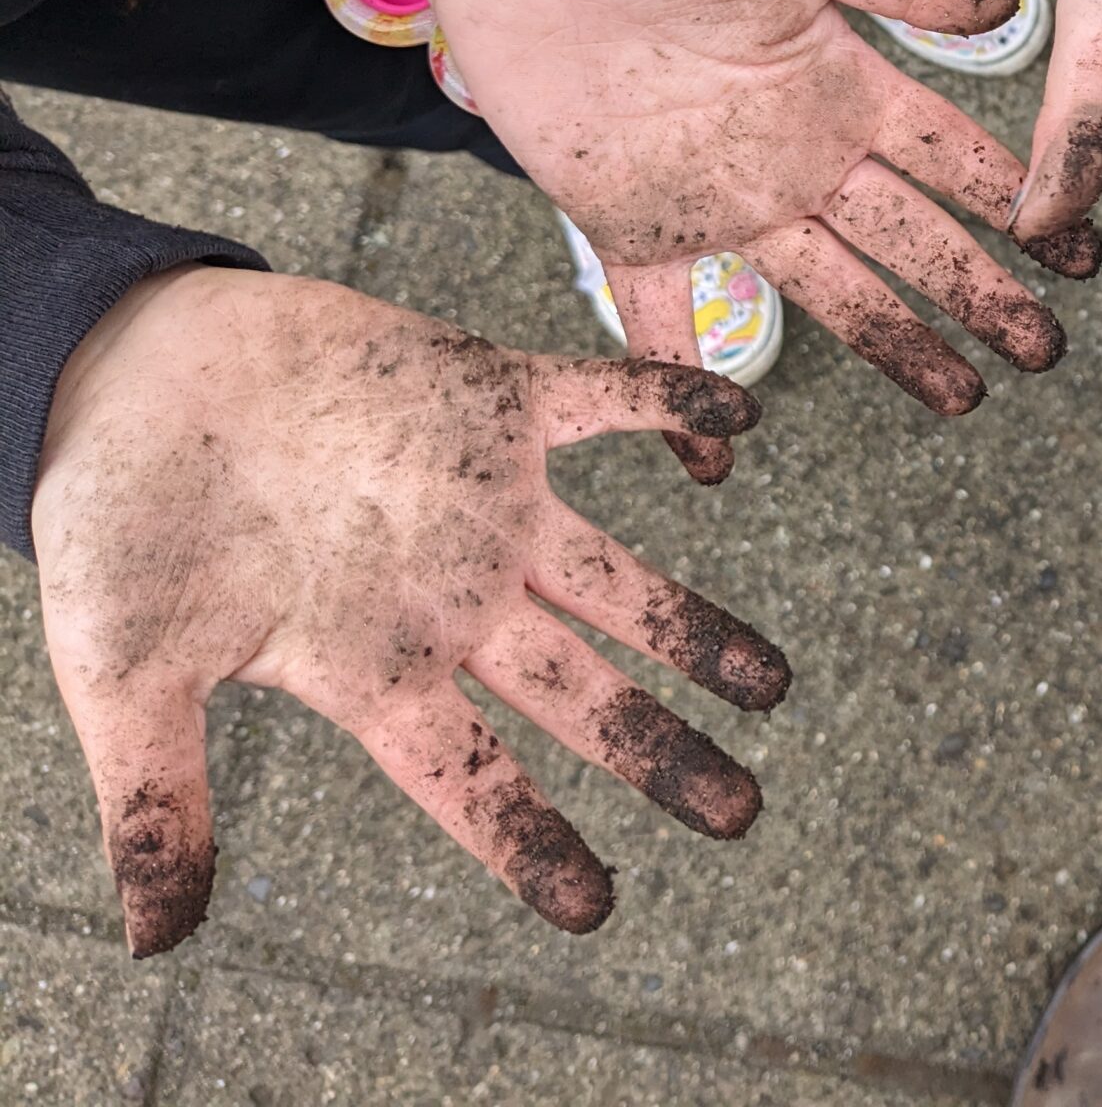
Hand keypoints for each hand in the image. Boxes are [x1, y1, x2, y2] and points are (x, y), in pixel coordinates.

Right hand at [33, 267, 787, 954]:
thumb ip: (156, 796)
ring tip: (774, 686)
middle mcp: (447, 596)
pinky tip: (744, 420)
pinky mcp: (488, 399)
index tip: (597, 907)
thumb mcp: (121, 672)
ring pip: (614, 578)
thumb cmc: (115, 519)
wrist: (127, 372)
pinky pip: (606, 403)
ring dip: (694, 626)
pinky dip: (674, 403)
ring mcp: (480, 501)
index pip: (467, 775)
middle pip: (576, 692)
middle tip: (742, 812)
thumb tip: (161, 941)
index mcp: (369, 669)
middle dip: (658, 751)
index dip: (529, 838)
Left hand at [409, 0, 1096, 476]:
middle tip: (1041, 351)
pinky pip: (667, 329)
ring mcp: (723, 203)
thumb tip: (1010, 3)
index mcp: (842, 87)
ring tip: (961, 398)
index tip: (1078, 255)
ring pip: (830, 293)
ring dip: (896, 347)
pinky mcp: (636, 232)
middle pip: (910, 240)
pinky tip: (717, 460)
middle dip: (980, 296)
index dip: (1015, 205)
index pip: (952, 158)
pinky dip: (688, 396)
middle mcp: (798, 156)